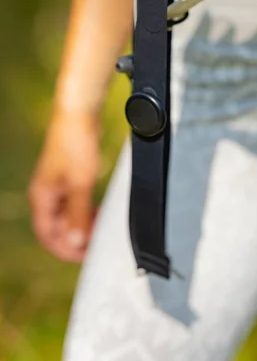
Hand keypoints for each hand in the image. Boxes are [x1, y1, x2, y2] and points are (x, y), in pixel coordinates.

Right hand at [28, 110, 99, 261]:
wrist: (80, 114)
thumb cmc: (76, 144)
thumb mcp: (81, 184)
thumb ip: (78, 215)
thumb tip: (76, 242)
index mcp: (42, 198)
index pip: (48, 236)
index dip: (66, 250)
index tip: (87, 256)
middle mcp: (45, 195)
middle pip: (57, 228)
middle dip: (76, 238)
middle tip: (98, 243)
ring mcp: (56, 186)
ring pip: (67, 216)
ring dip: (82, 225)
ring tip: (100, 228)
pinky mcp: (68, 178)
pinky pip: (74, 204)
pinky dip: (85, 211)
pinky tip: (99, 212)